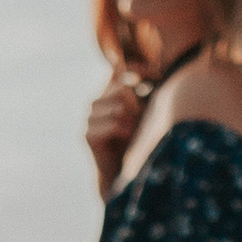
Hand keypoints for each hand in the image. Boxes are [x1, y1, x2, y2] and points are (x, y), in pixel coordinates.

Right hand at [85, 77, 146, 196]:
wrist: (121, 172)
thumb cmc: (136, 140)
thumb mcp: (143, 112)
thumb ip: (143, 91)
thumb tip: (144, 69)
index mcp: (107, 94)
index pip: (117, 71)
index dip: (136, 71)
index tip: (152, 76)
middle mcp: (95, 103)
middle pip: (122, 90)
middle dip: (137, 104)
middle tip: (141, 121)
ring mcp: (89, 119)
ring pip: (119, 107)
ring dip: (132, 120)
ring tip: (134, 131)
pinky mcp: (89, 135)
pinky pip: (114, 124)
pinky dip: (126, 131)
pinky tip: (127, 138)